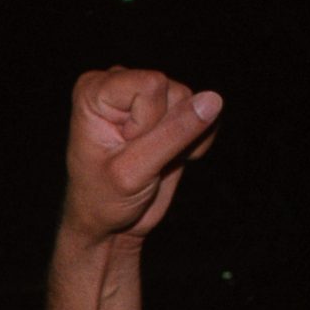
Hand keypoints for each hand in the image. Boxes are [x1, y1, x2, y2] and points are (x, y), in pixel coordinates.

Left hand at [60, 67, 220, 244]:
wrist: (109, 225)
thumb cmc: (104, 199)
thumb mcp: (134, 171)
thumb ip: (173, 134)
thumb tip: (213, 100)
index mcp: (95, 90)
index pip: (152, 84)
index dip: (148, 124)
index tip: (124, 149)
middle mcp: (120, 83)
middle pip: (174, 91)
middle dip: (165, 131)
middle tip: (139, 158)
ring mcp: (146, 95)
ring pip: (193, 101)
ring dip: (181, 139)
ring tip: (152, 160)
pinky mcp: (170, 110)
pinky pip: (206, 113)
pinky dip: (196, 141)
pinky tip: (170, 158)